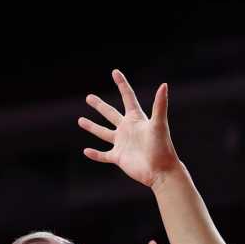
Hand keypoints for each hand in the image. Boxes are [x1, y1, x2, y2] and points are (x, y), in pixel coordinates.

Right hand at [79, 69, 180, 187]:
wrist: (161, 171)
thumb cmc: (162, 147)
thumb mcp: (159, 124)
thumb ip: (159, 105)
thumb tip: (164, 85)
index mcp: (136, 119)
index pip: (127, 97)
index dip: (121, 84)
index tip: (115, 72)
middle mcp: (128, 129)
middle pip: (110, 113)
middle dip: (99, 105)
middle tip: (88, 97)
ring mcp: (122, 143)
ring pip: (103, 133)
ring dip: (92, 127)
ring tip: (80, 120)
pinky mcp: (119, 157)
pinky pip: (104, 155)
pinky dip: (95, 154)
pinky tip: (86, 151)